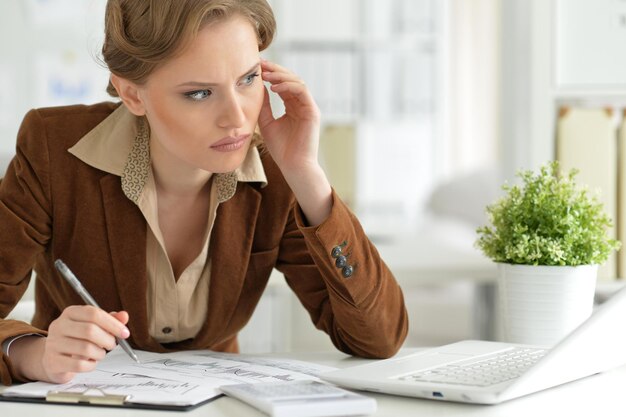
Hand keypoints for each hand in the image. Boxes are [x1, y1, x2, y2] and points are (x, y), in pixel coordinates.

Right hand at [11, 306, 130, 382]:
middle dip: (107, 340)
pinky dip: (91, 365)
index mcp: (70, 312)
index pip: (93, 313)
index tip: (125, 333)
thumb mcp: (93, 326)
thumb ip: (110, 320)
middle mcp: (59, 325)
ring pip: (86, 349)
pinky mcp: (52, 362)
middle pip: (90, 331)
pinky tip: (91, 363)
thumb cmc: (78, 339)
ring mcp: (53, 344)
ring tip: (100, 354)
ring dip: (100, 354)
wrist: (54, 358)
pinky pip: (79, 365)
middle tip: (113, 345)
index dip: (113, 324)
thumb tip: (124, 316)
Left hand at [258, 60, 320, 173]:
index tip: (256, 68)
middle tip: (261, 65)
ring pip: (297, 81)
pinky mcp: (313, 112)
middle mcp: (302, 105)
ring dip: (281, 76)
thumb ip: (264, 105)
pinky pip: (302, 91)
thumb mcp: (267, 122)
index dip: (271, 74)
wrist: (293, 166)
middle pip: (290, 79)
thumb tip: (258, 87)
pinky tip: (275, 87)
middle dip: (275, 70)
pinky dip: (289, 86)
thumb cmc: (281, 149)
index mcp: (292, 107)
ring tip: (266, 75)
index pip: (283, 84)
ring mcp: (308, 107)